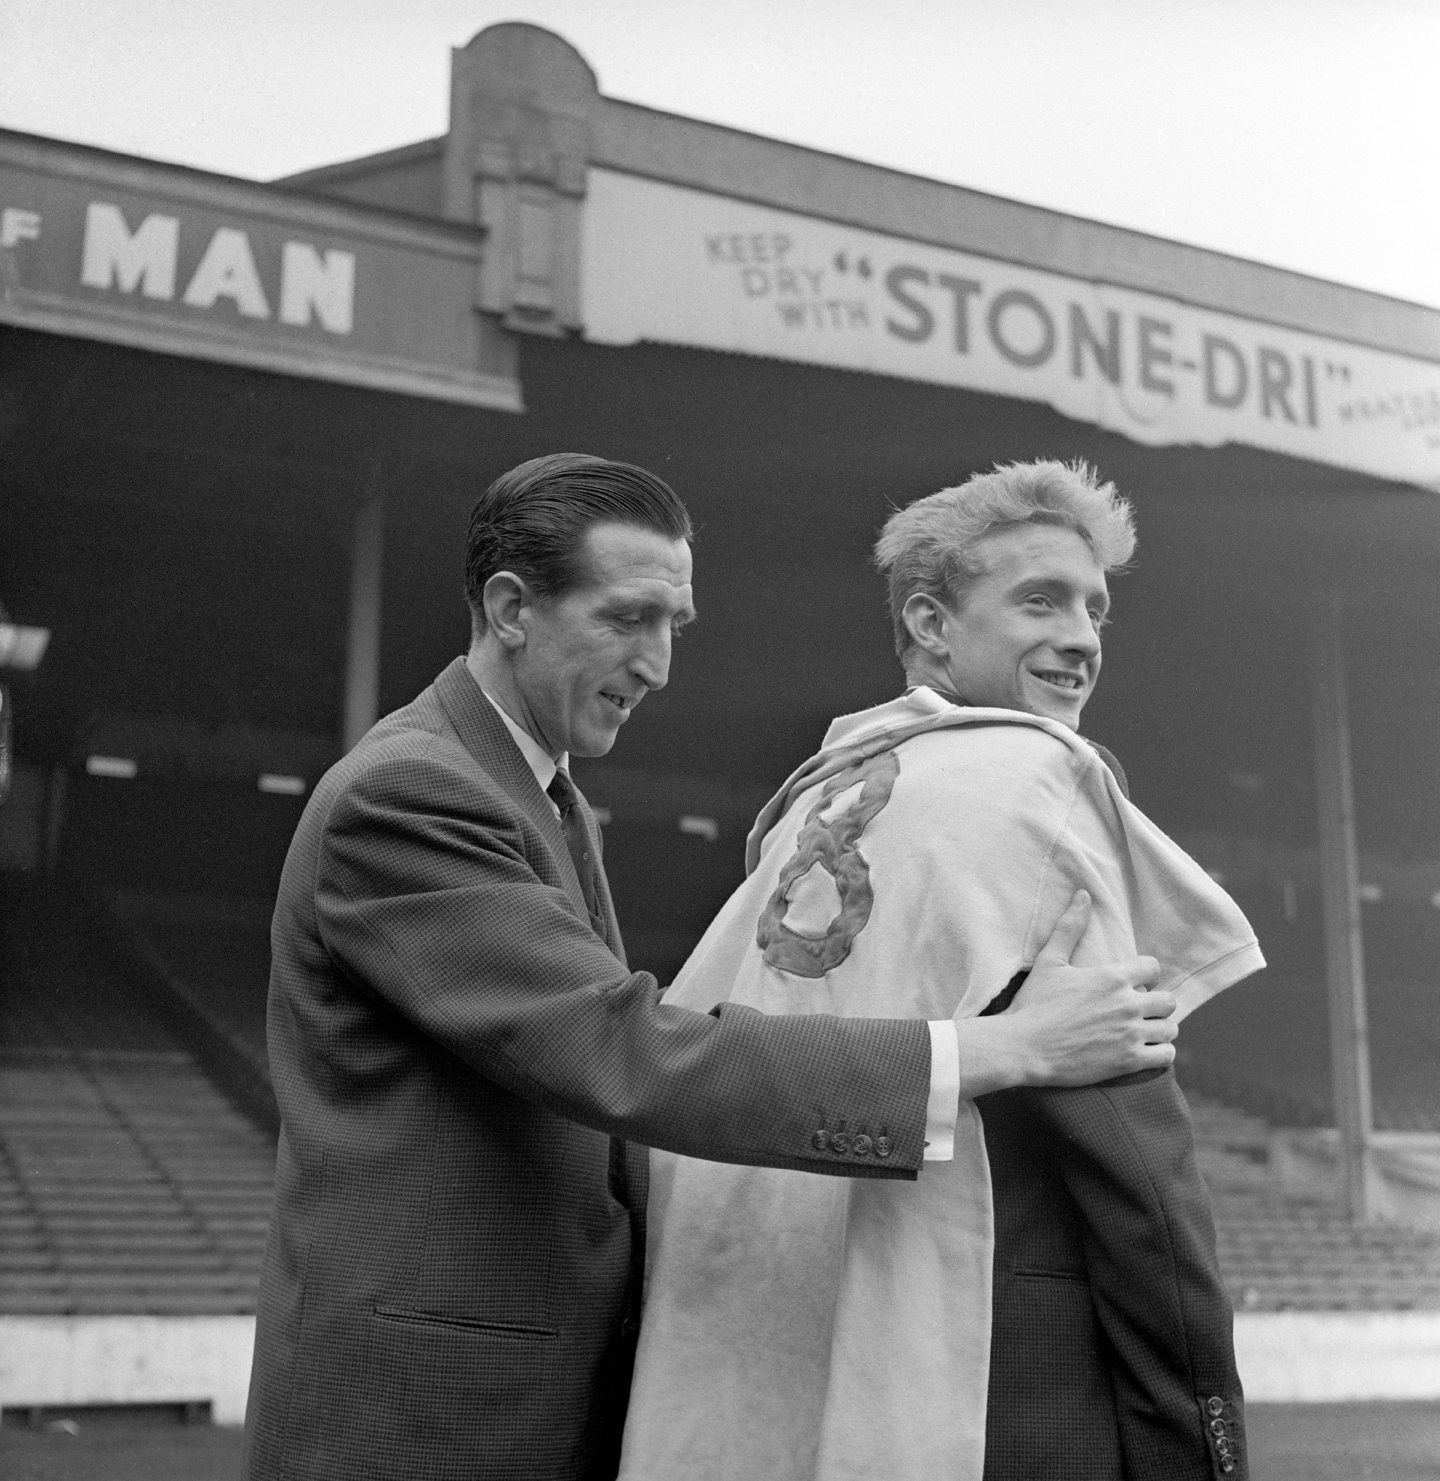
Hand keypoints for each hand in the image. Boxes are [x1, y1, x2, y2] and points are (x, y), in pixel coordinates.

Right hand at [956, 890, 1174, 1095]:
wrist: (1024, 1047)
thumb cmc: (1034, 1004)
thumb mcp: (1049, 961)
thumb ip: (1070, 928)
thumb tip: (1083, 895)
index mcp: (1112, 977)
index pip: (1153, 967)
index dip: (1144, 974)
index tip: (1133, 982)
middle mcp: (1128, 1004)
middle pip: (1168, 1000)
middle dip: (1156, 1004)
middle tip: (1138, 1010)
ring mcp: (1131, 1034)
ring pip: (1170, 1028)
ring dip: (1159, 1028)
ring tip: (1142, 1031)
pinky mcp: (1129, 1060)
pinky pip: (1166, 1055)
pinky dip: (1159, 1053)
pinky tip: (1144, 1051)